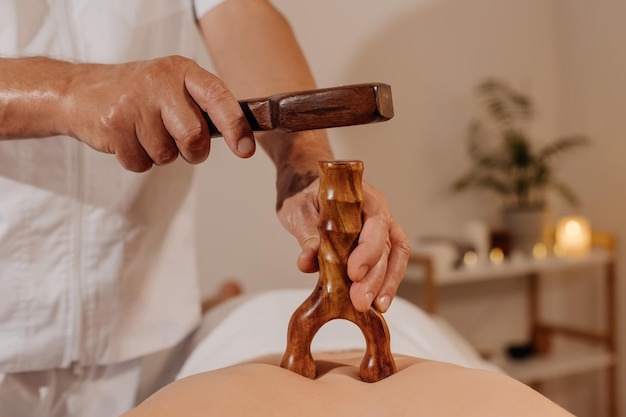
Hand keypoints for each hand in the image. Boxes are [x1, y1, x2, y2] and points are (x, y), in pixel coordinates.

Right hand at [64, 56, 255, 171]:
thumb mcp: (173, 87)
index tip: (246, 149)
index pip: (217, 97)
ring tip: (144, 132)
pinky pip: (142, 164)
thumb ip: (203, 107)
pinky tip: (128, 139)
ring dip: (160, 154)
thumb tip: (241, 138)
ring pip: (166, 155)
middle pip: (194, 136)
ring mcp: (133, 104)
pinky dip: (138, 160)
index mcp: (180, 71)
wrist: (81, 92)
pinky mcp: (113, 127)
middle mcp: (158, 83)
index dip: (236, 126)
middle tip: (181, 143)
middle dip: (193, 151)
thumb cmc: (139, 94)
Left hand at [278, 179, 410, 312]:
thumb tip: (307, 261)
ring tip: (376, 307)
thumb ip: (308, 236)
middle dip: (375, 277)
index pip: (375, 224)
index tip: (353, 273)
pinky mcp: (376, 245)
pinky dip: (385, 283)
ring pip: (394, 257)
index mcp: (362, 197)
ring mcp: (380, 229)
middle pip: (386, 246)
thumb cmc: (305, 196)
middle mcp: (377, 213)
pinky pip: (389, 264)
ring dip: (386, 284)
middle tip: (360, 302)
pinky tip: (378, 303)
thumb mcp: (299, 212)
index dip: (367, 250)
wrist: (305, 191)